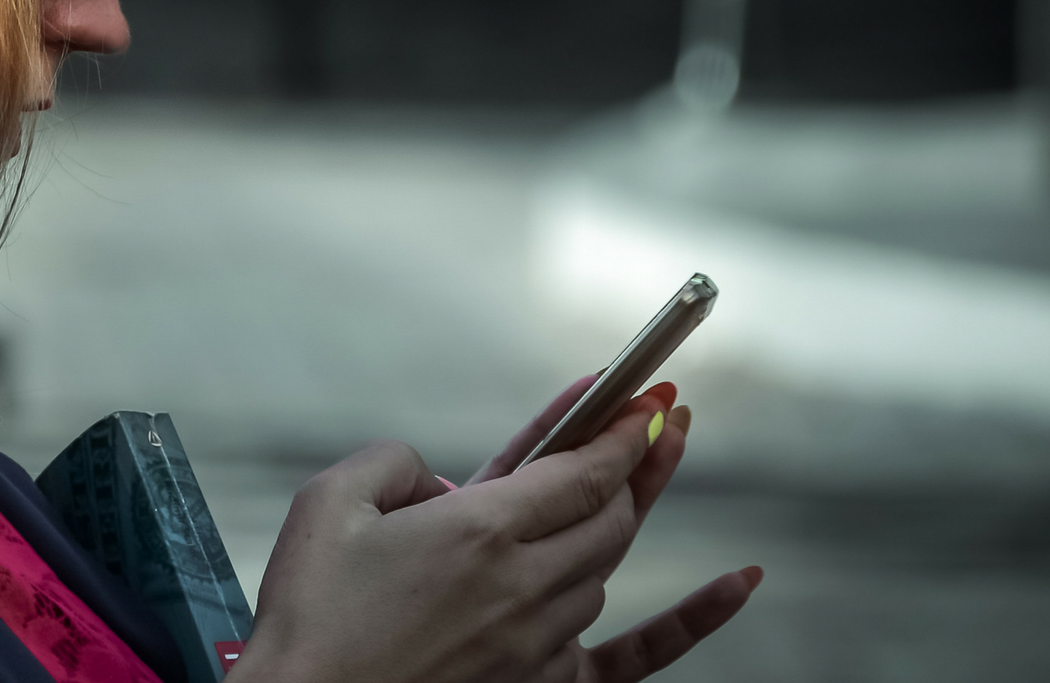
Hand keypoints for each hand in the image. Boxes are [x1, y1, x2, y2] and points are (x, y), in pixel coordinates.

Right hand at [231, 385, 758, 682]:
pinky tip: (742, 582)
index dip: (621, 426)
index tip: (646, 393)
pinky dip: (696, 619)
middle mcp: (522, 585)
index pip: (582, 469)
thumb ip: (394, 461)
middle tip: (648, 420)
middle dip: (633, 463)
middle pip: (611, 515)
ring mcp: (535, 643)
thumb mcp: (328, 502)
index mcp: (479, 531)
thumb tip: (439, 480)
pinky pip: (634, 657)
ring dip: (610, 523)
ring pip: (604, 570)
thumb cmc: (307, 616)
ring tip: (612, 484)